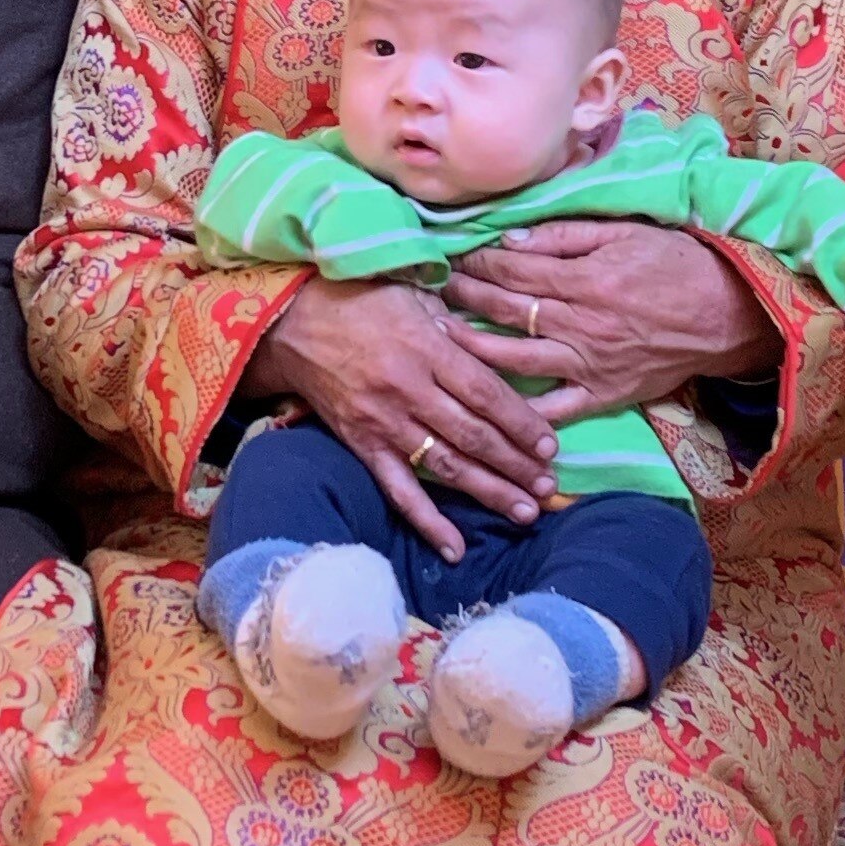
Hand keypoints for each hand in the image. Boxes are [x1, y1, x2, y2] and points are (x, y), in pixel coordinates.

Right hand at [240, 277, 560, 560]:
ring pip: (446, 466)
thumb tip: (504, 349)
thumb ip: (459, 327)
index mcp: (427, 349)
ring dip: (489, 492)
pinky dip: (428, 522)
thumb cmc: (363, 301)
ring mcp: (384, 423)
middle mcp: (408, 390)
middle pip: (474, 436)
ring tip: (526, 511)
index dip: (522, 423)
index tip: (550, 446)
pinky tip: (455, 549)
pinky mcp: (363, 446)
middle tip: (550, 486)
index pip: (486, 394)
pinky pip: (398, 491)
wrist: (293, 323)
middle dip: (517, 464)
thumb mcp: (416, 296)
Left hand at [446, 218, 776, 423]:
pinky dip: (523, 415)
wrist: (729, 313)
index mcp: (584, 280)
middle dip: (464, 299)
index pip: (514, 270)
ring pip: (517, 360)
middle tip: (431, 291)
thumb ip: (567, 235)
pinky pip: (556, 411)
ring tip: (440, 340)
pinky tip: (488, 412)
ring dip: (473, 349)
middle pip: (506, 311)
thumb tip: (512, 238)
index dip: (476, 263)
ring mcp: (589, 364)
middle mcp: (580, 324)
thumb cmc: (677, 264)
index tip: (449, 256)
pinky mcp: (602, 395)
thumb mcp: (626, 232)